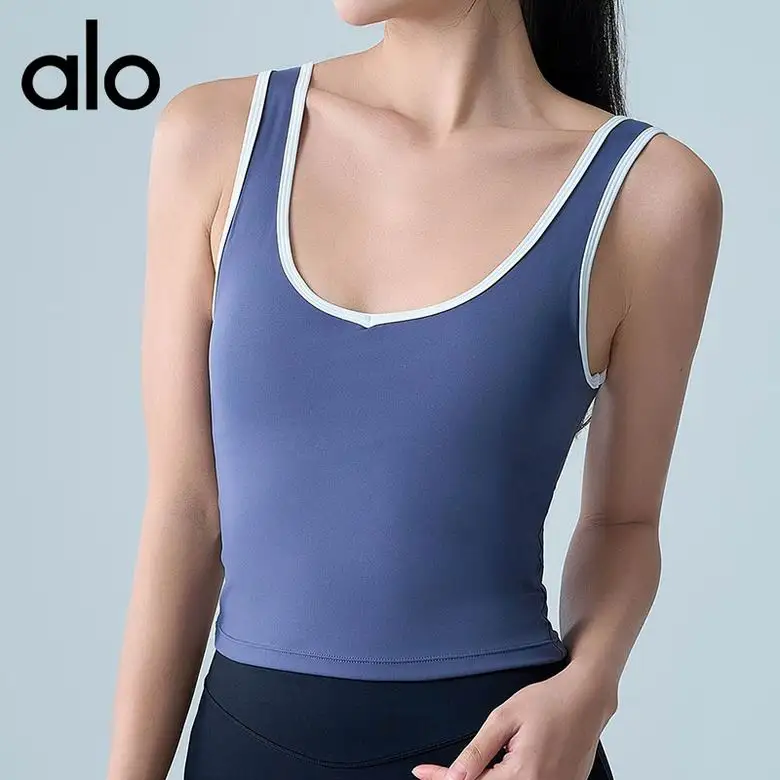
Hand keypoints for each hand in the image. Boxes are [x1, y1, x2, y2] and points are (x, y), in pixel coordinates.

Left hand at [410, 661, 616, 779]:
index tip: (422, 773)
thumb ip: (479, 750)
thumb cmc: (549, 701)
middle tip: (439, 771)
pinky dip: (509, 779)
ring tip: (474, 764)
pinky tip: (499, 768)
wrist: (587, 698)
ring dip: (486, 779)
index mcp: (525, 775)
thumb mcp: (505, 717)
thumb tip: (455, 776)